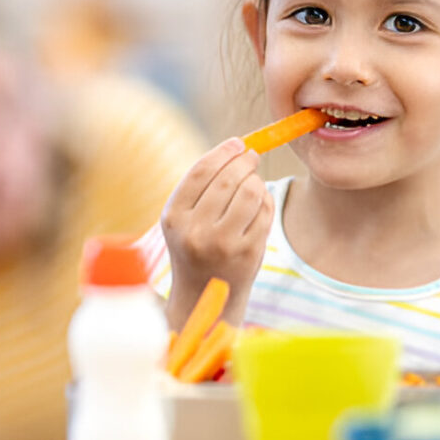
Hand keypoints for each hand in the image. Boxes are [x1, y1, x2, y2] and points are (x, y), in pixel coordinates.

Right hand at [161, 137, 272, 330]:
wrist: (204, 294)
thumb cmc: (195, 246)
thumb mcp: (184, 218)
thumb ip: (202, 185)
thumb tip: (238, 147)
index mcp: (173, 217)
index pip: (201, 172)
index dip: (223, 152)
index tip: (238, 144)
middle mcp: (195, 232)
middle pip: (227, 179)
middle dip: (244, 161)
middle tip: (252, 157)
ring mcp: (223, 245)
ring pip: (250, 192)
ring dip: (256, 180)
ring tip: (253, 182)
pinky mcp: (248, 254)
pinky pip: (264, 212)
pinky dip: (266, 201)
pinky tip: (259, 204)